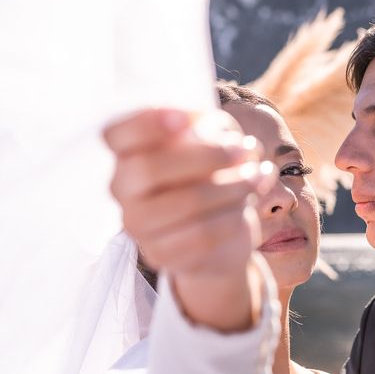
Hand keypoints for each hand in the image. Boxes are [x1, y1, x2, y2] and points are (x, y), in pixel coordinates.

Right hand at [104, 108, 274, 329]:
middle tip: (243, 150)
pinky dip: (235, 215)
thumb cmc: (210, 176)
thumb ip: (211, 129)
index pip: (116, 133)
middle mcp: (123, 188)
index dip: (146, 123)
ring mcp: (137, 225)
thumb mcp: (213, 142)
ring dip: (233, 185)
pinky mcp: (160, 255)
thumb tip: (219, 133)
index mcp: (128, 153)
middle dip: (206, 155)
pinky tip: (250, 203)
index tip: (184, 119)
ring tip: (258, 175)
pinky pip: (203, 234)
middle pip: (149, 168)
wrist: (218, 237)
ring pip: (185, 202)